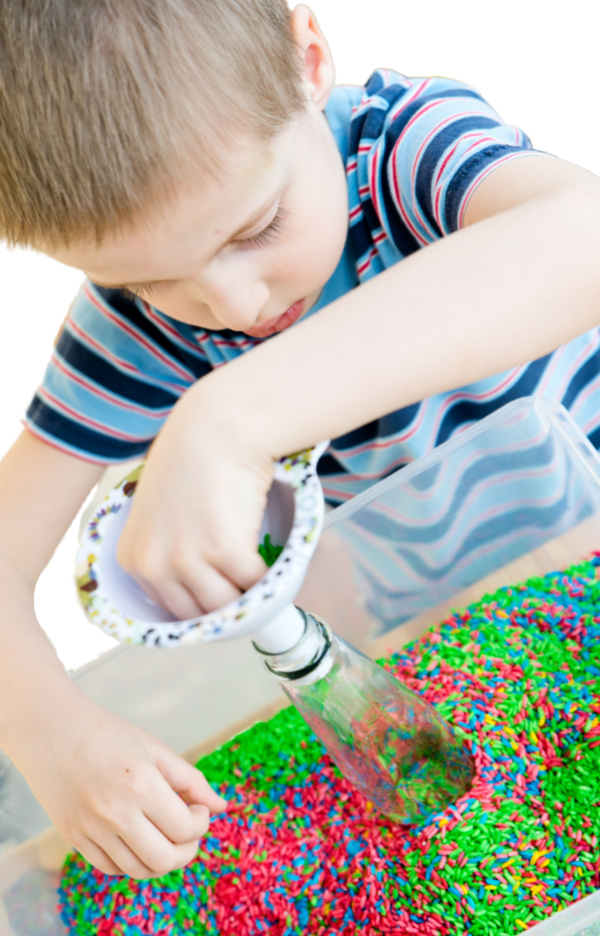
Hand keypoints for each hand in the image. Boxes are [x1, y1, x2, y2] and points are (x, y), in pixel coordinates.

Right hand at [18, 692, 226, 878]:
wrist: (51, 730)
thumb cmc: (106, 734)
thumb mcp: (154, 749)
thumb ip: (191, 780)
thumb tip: (222, 806)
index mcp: (140, 783)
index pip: (185, 828)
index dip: (201, 823)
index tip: (198, 808)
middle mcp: (115, 812)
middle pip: (164, 860)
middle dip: (186, 851)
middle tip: (188, 830)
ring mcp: (91, 829)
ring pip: (138, 870)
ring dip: (161, 859)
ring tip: (165, 834)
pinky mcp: (73, 838)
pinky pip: (111, 868)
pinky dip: (132, 861)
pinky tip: (139, 838)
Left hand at [117, 377, 273, 616]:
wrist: (216, 427)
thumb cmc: (193, 458)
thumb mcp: (159, 511)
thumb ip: (167, 547)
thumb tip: (198, 581)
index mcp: (133, 559)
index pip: (171, 608)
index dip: (203, 604)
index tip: (224, 597)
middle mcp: (154, 564)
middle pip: (200, 612)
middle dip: (228, 603)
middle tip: (249, 591)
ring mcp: (188, 560)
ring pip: (228, 605)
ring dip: (249, 594)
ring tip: (263, 580)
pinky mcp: (225, 551)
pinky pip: (255, 582)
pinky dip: (270, 577)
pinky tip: (275, 564)